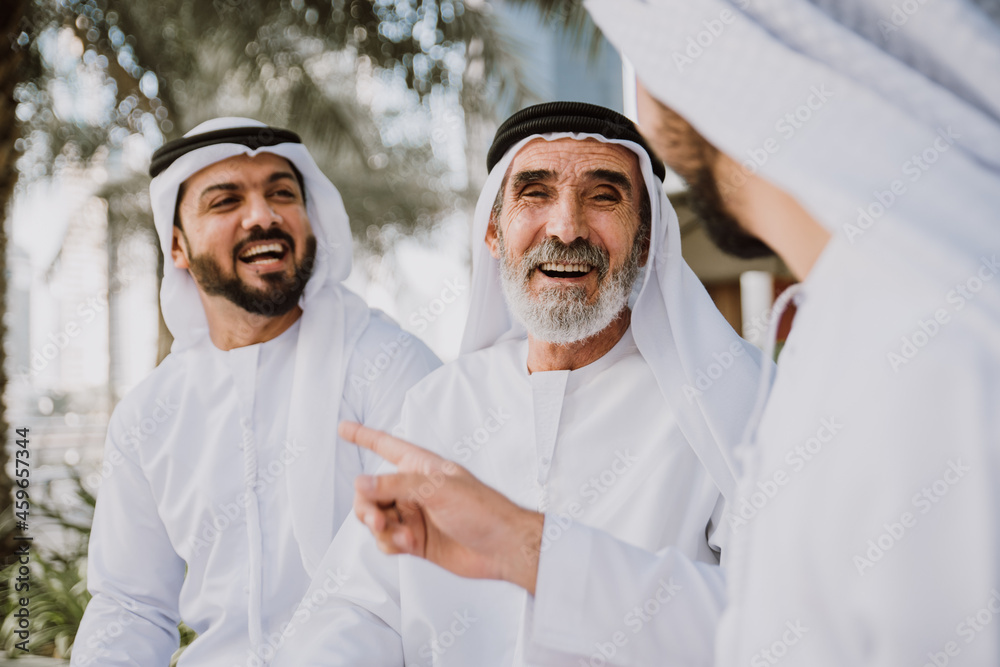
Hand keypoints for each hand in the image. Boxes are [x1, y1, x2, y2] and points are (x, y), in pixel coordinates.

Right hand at [340, 421, 543, 594]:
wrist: (502, 547)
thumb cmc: (482, 509)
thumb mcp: (437, 488)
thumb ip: (396, 484)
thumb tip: (361, 483)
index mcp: (421, 466)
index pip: (386, 445)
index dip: (363, 435)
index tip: (343, 427)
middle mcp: (414, 489)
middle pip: (370, 491)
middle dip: (366, 505)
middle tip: (376, 518)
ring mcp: (414, 515)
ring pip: (375, 518)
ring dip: (379, 528)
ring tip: (398, 535)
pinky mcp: (414, 540)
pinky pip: (386, 540)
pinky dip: (390, 543)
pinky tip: (406, 545)